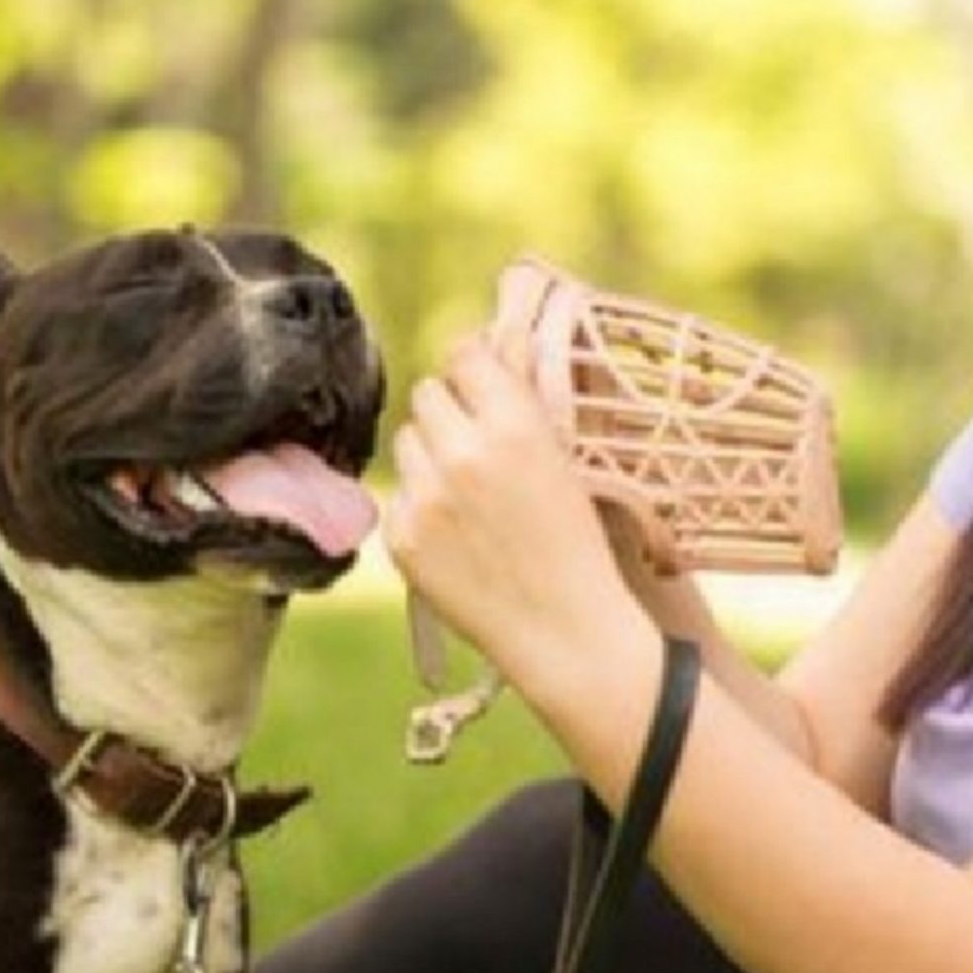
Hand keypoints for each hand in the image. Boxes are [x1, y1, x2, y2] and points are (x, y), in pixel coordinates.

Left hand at [385, 335, 648, 691]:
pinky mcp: (401, 538)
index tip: (483, 387)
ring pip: (406, 440)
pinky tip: (455, 531)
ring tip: (468, 492)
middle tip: (477, 444)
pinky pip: (397, 493)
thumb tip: (503, 342)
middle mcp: (462, 455)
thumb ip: (523, 398)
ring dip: (430, 454)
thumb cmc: (575, 543)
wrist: (563, 630)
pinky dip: (418, 504)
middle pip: (427, 393)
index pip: (463, 354)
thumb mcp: (564, 460)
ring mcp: (425, 499)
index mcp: (513, 426)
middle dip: (450, 411)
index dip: (474, 368)